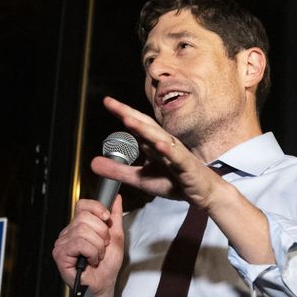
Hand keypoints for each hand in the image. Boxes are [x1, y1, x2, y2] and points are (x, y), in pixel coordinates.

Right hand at [52, 196, 123, 296]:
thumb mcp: (116, 237)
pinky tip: (91, 261)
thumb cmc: (107, 265)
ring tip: (98, 256)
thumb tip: (116, 198)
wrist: (103, 285)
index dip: (97, 208)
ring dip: (98, 246)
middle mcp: (68, 233)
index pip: (82, 205)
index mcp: (79, 226)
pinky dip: (92, 252)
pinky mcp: (60, 254)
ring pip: (83, 231)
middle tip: (103, 247)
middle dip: (102, 233)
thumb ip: (115, 217)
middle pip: (85, 217)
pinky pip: (79, 243)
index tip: (107, 219)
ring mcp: (62, 243)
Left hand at [92, 96, 228, 209]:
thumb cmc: (175, 182)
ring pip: (159, 138)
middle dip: (129, 114)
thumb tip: (93, 162)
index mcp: (154, 144)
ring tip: (128, 120)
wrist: (203, 194)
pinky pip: (177, 157)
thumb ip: (118, 170)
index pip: (137, 125)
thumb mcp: (140, 178)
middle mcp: (165, 143)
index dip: (122, 113)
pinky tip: (160, 145)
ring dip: (144, 129)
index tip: (107, 102)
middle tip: (112, 104)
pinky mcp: (187, 166)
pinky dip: (169, 150)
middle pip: (145, 126)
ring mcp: (177, 153)